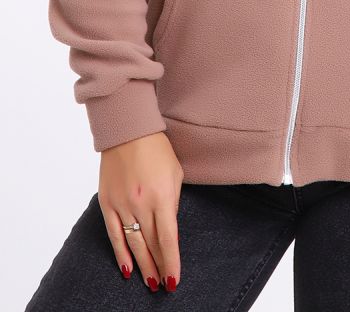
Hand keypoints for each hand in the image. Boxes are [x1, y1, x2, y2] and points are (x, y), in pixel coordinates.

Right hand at [98, 131, 183, 291]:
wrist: (128, 131)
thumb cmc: (157, 149)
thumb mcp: (176, 173)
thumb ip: (173, 203)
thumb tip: (169, 230)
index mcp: (162, 196)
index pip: (168, 239)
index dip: (172, 263)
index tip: (174, 280)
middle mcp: (142, 204)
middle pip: (150, 245)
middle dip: (158, 267)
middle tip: (163, 286)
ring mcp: (122, 204)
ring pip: (133, 244)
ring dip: (142, 265)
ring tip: (149, 281)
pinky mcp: (107, 202)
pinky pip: (113, 234)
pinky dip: (120, 253)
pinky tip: (126, 269)